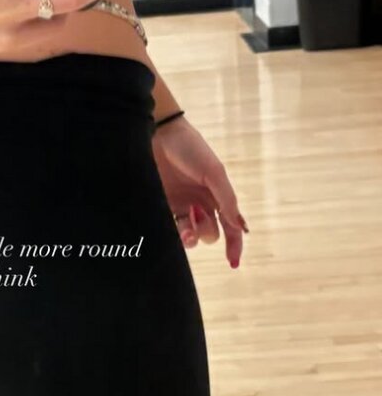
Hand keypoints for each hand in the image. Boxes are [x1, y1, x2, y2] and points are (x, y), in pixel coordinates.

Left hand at [152, 117, 249, 268]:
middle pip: (209, 233)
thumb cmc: (189, 147)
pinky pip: (169, 228)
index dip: (234, 245)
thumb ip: (226, 199)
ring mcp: (180, 205)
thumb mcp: (214, 172)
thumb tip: (239, 226)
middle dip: (204, 233)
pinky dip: (173, 233)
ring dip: (189, 237)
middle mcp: (200, 203)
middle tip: (195, 217)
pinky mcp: (161, 204)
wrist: (157, 132)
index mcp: (217, 195)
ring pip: (189, 235)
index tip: (232, 263)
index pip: (230, 226)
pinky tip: (173, 228)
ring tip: (183, 230)